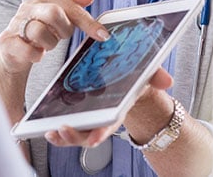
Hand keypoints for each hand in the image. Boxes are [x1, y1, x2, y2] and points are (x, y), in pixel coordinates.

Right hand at [0, 0, 110, 75]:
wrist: (12, 50)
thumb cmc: (40, 29)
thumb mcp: (59, 15)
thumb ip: (72, 3)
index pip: (69, 2)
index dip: (87, 19)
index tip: (102, 35)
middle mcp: (29, 7)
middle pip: (53, 12)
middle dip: (64, 29)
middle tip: (61, 37)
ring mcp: (16, 23)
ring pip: (38, 31)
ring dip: (49, 43)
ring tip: (45, 46)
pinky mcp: (7, 42)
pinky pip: (26, 49)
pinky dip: (35, 55)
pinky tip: (36, 55)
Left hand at [44, 68, 173, 147]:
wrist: (126, 79)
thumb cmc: (135, 78)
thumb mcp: (146, 74)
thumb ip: (155, 76)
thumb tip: (168, 80)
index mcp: (118, 110)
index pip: (110, 125)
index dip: (102, 133)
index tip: (95, 139)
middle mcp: (102, 120)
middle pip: (88, 135)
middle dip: (74, 137)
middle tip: (62, 130)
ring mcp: (89, 120)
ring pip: (75, 135)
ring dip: (62, 137)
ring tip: (50, 131)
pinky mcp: (77, 116)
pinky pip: (66, 128)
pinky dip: (56, 131)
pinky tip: (45, 126)